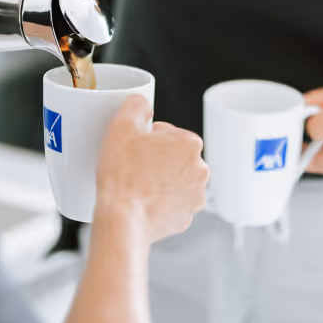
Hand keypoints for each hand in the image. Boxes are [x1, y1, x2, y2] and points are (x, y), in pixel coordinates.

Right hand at [96, 96, 209, 242]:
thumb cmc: (122, 173)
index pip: (167, 132)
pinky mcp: (185, 219)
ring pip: (175, 180)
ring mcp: (195, 197)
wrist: (122, 219)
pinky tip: (143, 203)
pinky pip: (172, 204)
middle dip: (156, 159)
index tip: (134, 149)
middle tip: (133, 167)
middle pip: (174, 156)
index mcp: (190, 143)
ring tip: (137, 186)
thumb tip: (143, 103)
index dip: (146, 138)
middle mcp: (201, 170)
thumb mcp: (122, 125)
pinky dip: (160, 203)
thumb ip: (136, 105)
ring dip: (160, 180)